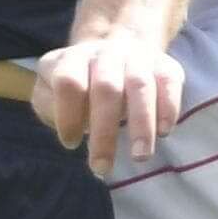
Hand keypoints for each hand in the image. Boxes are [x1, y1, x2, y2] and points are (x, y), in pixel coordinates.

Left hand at [32, 28, 183, 177]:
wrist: (115, 50)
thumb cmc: (79, 84)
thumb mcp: (50, 90)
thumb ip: (48, 105)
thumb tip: (65, 123)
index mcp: (73, 60)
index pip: (69, 82)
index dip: (68, 116)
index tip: (70, 143)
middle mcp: (105, 54)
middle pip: (107, 88)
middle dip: (104, 132)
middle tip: (101, 167)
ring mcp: (137, 58)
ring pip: (140, 86)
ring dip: (141, 124)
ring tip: (139, 157)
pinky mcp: (164, 66)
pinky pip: (169, 83)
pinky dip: (168, 108)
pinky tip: (163, 133)